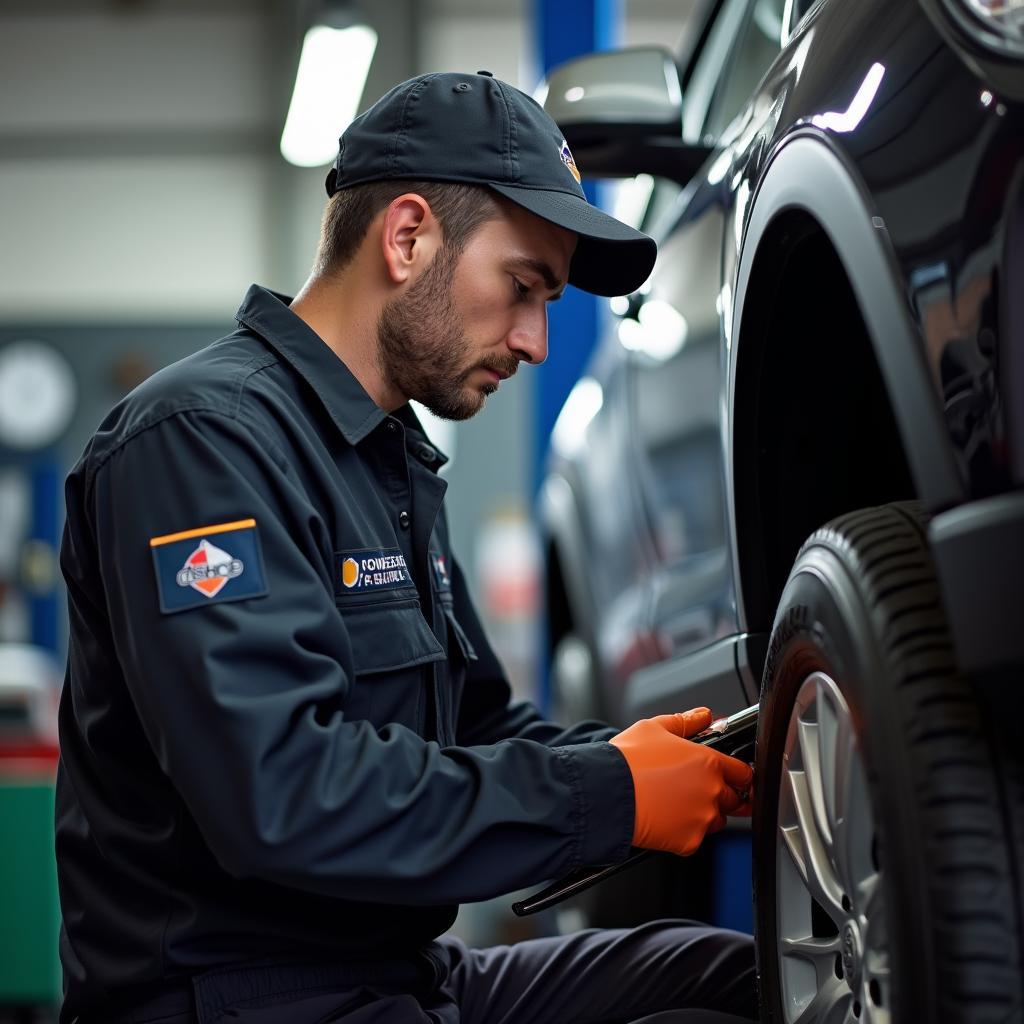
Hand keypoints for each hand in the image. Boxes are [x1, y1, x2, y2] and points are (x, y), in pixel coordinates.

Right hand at [609, 708, 753, 856]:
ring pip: (716, 820)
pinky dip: (683, 831)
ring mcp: (702, 819)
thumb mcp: (655, 727)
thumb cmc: (628, 760)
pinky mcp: (688, 842)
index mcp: (709, 763)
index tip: (732, 776)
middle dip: (720, 794)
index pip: (743, 773)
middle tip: (693, 789)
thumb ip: (686, 721)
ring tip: (674, 803)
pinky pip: (694, 838)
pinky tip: (664, 817)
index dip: (738, 773)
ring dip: (703, 814)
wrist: (606, 793)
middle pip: (733, 799)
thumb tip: (703, 716)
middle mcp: (712, 792)